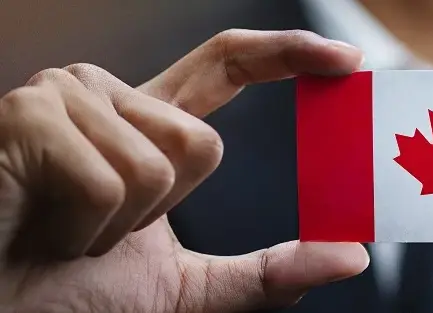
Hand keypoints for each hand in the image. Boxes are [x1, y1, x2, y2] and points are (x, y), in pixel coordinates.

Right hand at [0, 29, 367, 311]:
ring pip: (162, 162)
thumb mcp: (186, 290)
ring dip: (118, 227)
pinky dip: (83, 230)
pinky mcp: (29, 114)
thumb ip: (267, 273)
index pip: (226, 66)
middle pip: (203, 142)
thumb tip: (350, 256)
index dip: (287, 54)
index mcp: (145, 124)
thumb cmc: (67, 298)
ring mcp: (65, 97)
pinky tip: (41, 229)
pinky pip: (110, 181)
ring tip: (64, 232)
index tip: (347, 62)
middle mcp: (108, 96)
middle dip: (162, 213)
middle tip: (98, 235)